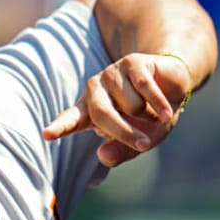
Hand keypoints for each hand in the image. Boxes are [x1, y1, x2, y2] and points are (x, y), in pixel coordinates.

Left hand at [42, 53, 190, 166]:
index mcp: (90, 111)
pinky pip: (145, 89)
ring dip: (148, 115)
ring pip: (130, 105)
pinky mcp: (130, 62)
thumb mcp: (139, 141)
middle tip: (143, 144)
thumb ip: (121, 151)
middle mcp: (95, 90)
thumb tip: (102, 156)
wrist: (172, 87)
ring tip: (152, 111)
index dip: (59, 127)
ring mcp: (111, 74)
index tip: (47, 134)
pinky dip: (159, 105)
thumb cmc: (149, 117)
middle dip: (125, 133)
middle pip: (102, 114)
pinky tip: (166, 111)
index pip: (70, 120)